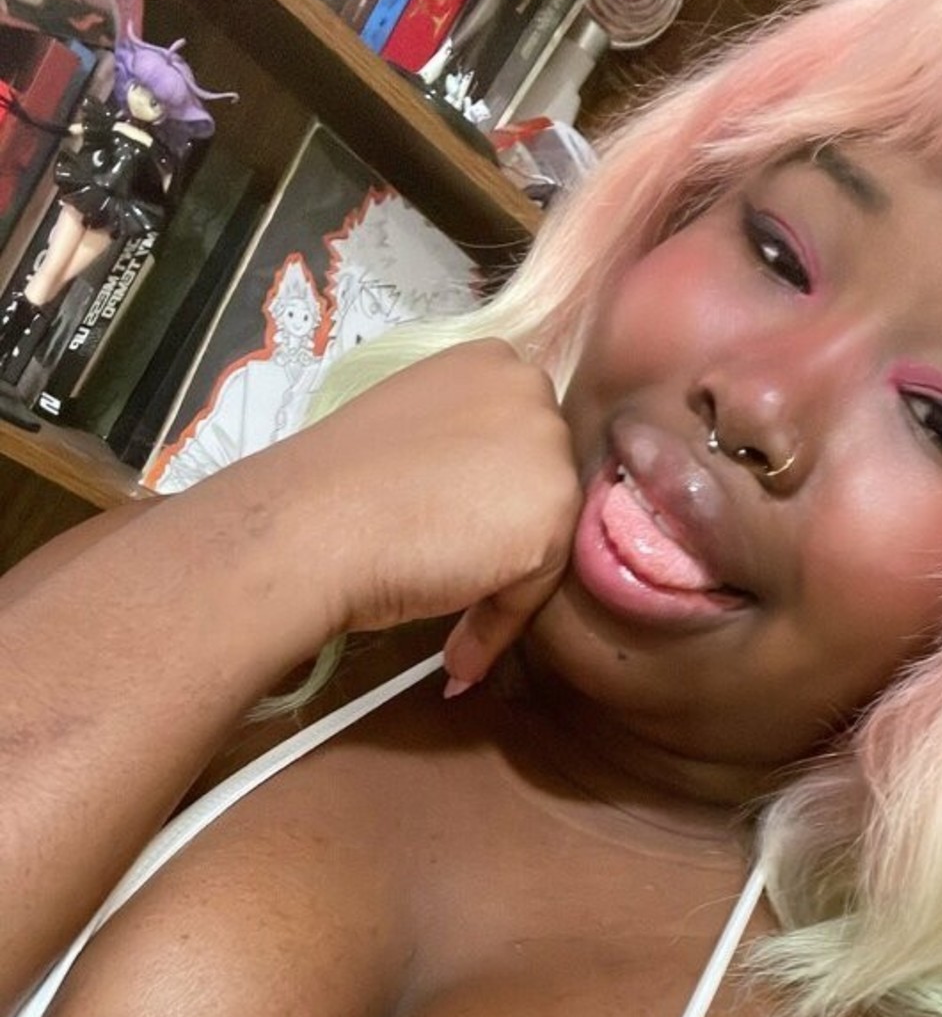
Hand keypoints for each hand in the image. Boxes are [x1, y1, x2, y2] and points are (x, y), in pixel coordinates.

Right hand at [281, 339, 581, 683]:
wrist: (313, 527)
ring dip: (503, 585)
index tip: (455, 536)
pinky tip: (458, 656)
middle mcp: (530, 389)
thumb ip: (457, 448)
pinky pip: (536, 586)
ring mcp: (549, 447)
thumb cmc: (336, 486)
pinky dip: (499, 626)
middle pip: (540, 482)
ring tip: (454, 631)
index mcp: (489, 360)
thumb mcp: (411, 434)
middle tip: (453, 581)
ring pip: (544, 535)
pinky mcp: (554, 511)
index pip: (517, 439)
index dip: (490, 495)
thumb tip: (478, 503)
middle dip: (503, 536)